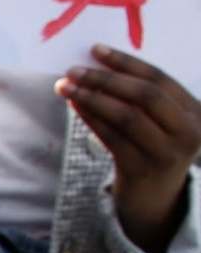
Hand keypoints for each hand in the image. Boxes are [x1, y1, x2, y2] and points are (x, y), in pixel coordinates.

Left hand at [57, 45, 200, 252]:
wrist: (156, 201)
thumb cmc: (154, 151)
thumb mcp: (160, 123)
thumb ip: (142, 98)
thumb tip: (97, 65)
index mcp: (196, 112)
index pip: (159, 79)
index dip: (126, 63)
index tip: (95, 51)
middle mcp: (188, 132)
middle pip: (145, 96)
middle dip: (107, 80)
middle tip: (74, 71)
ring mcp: (167, 153)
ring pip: (126, 117)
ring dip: (92, 98)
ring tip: (65, 86)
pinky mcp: (142, 170)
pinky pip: (111, 138)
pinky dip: (91, 118)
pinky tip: (74, 106)